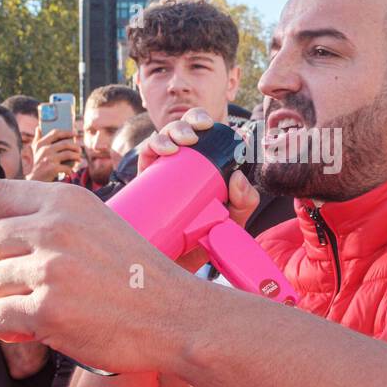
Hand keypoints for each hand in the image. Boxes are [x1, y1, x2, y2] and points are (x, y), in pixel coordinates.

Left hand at [0, 179, 189, 373]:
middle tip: (39, 285)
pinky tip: (41, 330)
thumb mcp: (100, 226)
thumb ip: (53, 222)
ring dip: (11, 301)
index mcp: (66, 201)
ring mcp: (48, 268)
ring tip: (53, 307)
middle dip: (1, 269)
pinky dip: (11, 330)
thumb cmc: (140, 276)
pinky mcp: (46, 310)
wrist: (176, 316)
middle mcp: (53, 228)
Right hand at [28, 127, 81, 181]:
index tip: (75, 133)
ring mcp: (48, 159)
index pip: (56, 133)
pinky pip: (67, 167)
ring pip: (69, 154)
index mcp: (41, 144)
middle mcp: (44, 150)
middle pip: (66, 144)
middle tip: (79, 150)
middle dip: (75, 146)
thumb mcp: (33, 151)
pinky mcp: (52, 169)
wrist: (32, 182)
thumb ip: (37, 140)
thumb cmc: (35, 166)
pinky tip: (70, 172)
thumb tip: (38, 127)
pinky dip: (71, 170)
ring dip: (77, 157)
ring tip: (79, 159)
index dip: (67, 132)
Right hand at [139, 108, 259, 271]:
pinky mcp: (143, 182)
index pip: (200, 134)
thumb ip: (243, 203)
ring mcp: (160, 171)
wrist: (177, 265)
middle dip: (187, 123)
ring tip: (178, 145)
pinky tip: (162, 150)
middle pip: (181, 130)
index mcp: (200, 163)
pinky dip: (152, 146)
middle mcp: (179, 163)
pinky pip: (144, 156)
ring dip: (169, 132)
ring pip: (161, 138)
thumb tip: (238, 177)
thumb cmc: (205, 238)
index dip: (202, 121)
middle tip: (195, 136)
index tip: (210, 124)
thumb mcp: (232, 220)